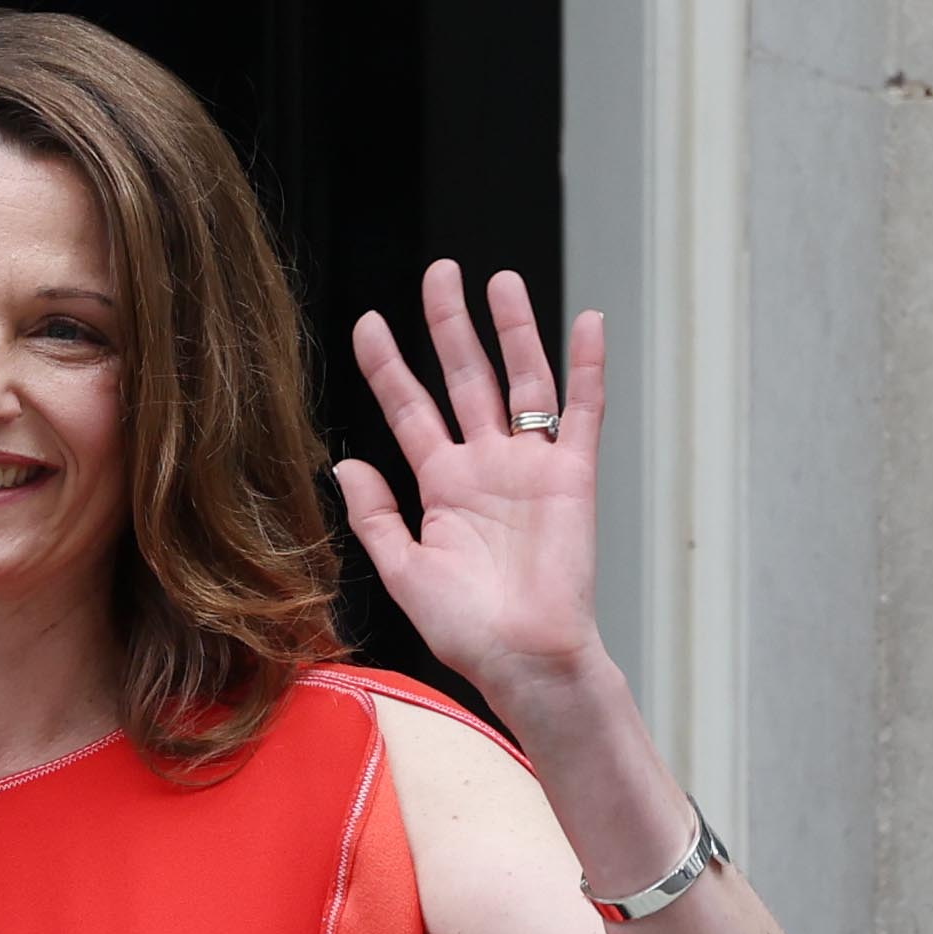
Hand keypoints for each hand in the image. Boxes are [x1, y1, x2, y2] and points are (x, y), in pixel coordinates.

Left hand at [330, 262, 607, 704]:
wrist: (524, 660)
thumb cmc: (467, 629)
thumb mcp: (403, 570)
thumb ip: (376, 517)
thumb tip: (346, 464)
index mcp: (442, 484)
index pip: (409, 408)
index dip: (387, 365)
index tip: (367, 322)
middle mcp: (485, 464)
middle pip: (464, 378)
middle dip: (449, 325)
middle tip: (438, 273)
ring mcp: (531, 466)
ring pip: (520, 381)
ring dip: (513, 331)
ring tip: (500, 280)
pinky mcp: (573, 477)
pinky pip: (582, 413)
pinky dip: (586, 369)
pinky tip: (586, 324)